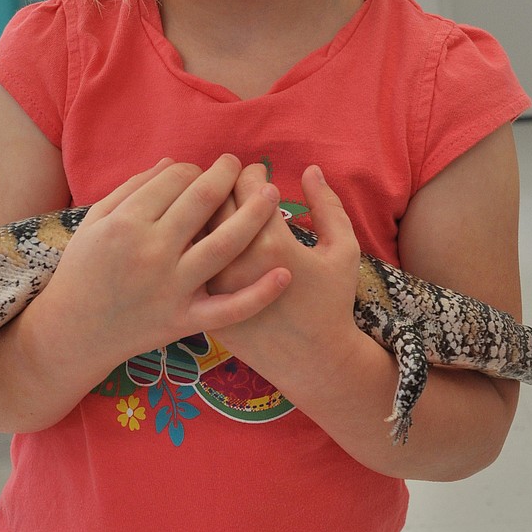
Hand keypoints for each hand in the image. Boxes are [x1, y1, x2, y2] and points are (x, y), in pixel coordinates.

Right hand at [40, 155, 291, 372]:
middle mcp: (151, 252)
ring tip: (272, 195)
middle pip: (203, 201)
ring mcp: (171, 288)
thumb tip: (172, 162)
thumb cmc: (82, 270)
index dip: (194, 168)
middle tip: (239, 165)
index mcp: (126, 223)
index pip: (174, 179)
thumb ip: (131, 189)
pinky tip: (284, 274)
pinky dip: (259, 294)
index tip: (201, 169)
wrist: (72, 332)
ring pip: (224, 245)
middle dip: (227, 175)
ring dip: (254, 215)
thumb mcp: (95, 221)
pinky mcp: (184, 321)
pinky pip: (228, 309)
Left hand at [209, 164, 362, 368]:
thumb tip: (309, 169)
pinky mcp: (203, 304)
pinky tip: (208, 236)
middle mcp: (237, 262)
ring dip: (202, 210)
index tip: (257, 173)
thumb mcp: (343, 250)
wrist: (314, 362)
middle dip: (223, 184)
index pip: (246, 183)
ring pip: (194, 229)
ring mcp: (215, 286)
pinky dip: (193, 243)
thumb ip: (328, 205)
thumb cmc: (332, 302)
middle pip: (215, 200)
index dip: (251, 171)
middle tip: (234, 183)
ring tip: (219, 206)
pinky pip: (187, 261)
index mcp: (272, 242)